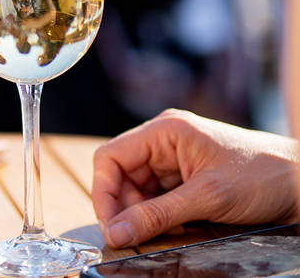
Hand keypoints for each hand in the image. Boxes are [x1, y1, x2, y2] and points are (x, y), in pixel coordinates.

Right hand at [92, 109, 299, 247]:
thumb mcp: (207, 198)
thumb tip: (116, 232)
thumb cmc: (264, 175)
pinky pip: (156, 198)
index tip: (110, 225)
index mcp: (164, 131)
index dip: (104, 192)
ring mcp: (173, 160)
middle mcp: (164, 142)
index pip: (110, 158)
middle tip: (132, 237)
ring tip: (161, 233)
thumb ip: (157, 216)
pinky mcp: (184, 178)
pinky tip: (173, 227)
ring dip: (142, 215)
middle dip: (124, 208)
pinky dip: (158, 216)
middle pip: (120, 176)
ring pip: (136, 191)